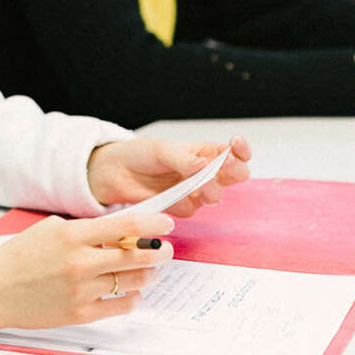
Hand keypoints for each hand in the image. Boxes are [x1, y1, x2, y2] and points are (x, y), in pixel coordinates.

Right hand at [0, 213, 173, 328]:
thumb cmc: (20, 255)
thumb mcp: (53, 228)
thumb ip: (87, 228)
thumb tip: (120, 229)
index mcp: (74, 236)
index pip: (126, 226)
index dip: (153, 224)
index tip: (166, 224)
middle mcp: (81, 262)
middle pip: (136, 255)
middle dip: (159, 251)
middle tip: (165, 249)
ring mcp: (81, 290)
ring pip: (132, 281)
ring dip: (149, 274)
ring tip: (151, 270)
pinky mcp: (79, 313)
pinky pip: (118, 306)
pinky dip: (132, 297)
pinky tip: (134, 291)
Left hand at [87, 136, 250, 216]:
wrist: (114, 172)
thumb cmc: (139, 154)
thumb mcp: (162, 149)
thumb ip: (184, 159)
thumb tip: (204, 165)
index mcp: (203, 152)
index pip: (232, 151)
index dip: (240, 149)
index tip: (236, 144)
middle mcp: (203, 172)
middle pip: (233, 175)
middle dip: (233, 172)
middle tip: (224, 168)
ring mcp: (193, 191)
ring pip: (214, 195)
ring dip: (210, 191)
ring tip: (199, 188)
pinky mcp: (180, 207)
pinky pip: (191, 209)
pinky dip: (184, 204)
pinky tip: (172, 197)